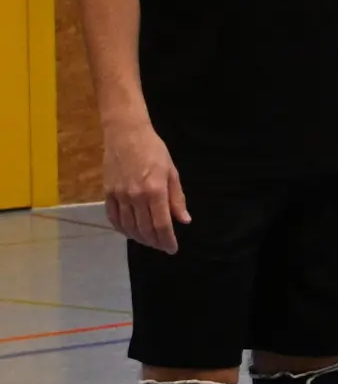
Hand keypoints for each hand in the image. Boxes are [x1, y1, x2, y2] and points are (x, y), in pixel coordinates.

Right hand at [103, 123, 187, 253]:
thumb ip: (177, 198)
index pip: (162, 224)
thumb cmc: (154, 150)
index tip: (172, 249)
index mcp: (155, 191)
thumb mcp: (172, 172)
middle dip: (155, 242)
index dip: (167, 240)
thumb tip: (184, 221)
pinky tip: (129, 232)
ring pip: (128, 226)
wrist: (125, 134)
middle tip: (162, 246)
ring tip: (148, 241)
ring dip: (139, 238)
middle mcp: (136, 196)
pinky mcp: (107, 193)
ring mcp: (119, 195)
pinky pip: (113, 217)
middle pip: (144, 229)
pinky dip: (121, 229)